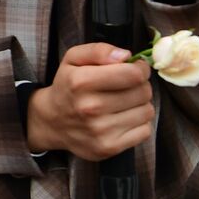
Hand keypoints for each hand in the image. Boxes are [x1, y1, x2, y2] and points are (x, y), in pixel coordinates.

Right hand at [26, 42, 154, 160]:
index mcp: (81, 82)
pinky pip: (145, 131)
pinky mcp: (108, 147)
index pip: (133, 74)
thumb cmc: (67, 86)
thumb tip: (126, 56)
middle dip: (140, 86)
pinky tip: (122, 119)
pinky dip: (138, 124)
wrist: (51, 122)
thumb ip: (98, 50)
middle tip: (126, 87)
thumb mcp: (73, 59)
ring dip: (140, 105)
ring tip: (123, 103)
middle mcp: (90, 108)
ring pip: (147, 111)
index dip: (140, 69)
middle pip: (143, 92)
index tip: (135, 69)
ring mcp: (100, 130)